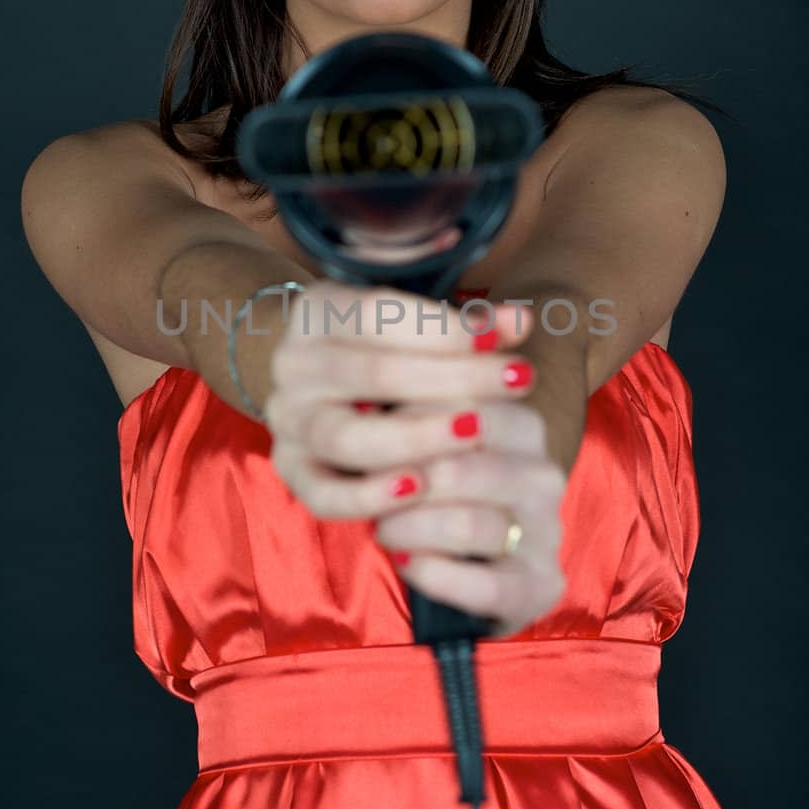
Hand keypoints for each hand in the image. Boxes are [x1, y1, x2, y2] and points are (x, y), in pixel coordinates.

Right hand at [265, 278, 569, 638]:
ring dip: (416, 436)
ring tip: (475, 432)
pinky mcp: (291, 470)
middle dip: (453, 378)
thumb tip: (521, 321)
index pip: (381, 315)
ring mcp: (287, 421)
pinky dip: (368, 496)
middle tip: (517, 381)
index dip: (446, 328)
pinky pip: (322, 494)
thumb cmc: (388, 348)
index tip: (504, 340)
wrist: (327, 386)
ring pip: (347, 436)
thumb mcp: (418, 325)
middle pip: (373, 374)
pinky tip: (419, 488)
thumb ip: (468, 325)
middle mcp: (293, 365)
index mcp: (318, 312)